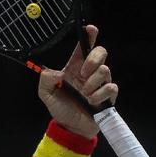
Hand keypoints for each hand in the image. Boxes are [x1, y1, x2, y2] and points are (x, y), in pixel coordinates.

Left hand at [37, 24, 118, 138]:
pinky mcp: (109, 95)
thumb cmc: (60, 108)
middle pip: (100, 52)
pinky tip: (91, 102)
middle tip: (83, 73)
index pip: (83, 47)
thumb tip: (55, 72)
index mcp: (74, 67)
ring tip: (84, 95)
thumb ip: (45, 80)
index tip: (91, 29)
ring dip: (92, 84)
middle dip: (93, 59)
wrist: (71, 127)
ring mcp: (100, 83)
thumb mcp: (46, 94)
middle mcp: (89, 72)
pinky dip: (100, 95)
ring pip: (105, 70)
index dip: (89, 36)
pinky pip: (110, 87)